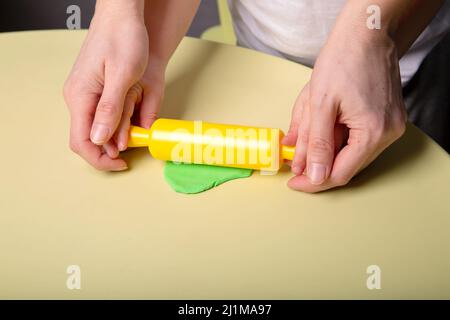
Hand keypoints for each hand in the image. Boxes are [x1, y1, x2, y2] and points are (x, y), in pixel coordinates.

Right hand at [63, 1, 164, 170]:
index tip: (122, 164)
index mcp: (80, 96)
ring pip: (97, 128)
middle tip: (133, 150)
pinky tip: (132, 122)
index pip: (82, 141)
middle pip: (88, 138)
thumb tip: (100, 140)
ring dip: (116, 137)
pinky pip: (103, 116)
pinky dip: (118, 124)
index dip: (100, 159)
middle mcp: (79, 98)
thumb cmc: (123, 38)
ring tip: (137, 133)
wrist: (123, 16)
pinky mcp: (96, 91)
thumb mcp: (122, 75)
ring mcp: (86, 95)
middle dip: (109, 150)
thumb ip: (110, 108)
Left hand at [283, 30, 406, 192]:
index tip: (294, 182)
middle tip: (294, 157)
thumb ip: (315, 144)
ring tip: (305, 131)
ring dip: (324, 147)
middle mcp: (388, 133)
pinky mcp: (386, 118)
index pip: (340, 174)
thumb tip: (312, 175)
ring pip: (350, 152)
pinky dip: (335, 136)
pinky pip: (357, 138)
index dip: (313, 182)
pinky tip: (321, 124)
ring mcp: (390, 126)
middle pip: (346, 165)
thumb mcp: (319, 104)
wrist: (366, 34)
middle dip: (316, 162)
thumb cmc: (343, 60)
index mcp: (374, 132)